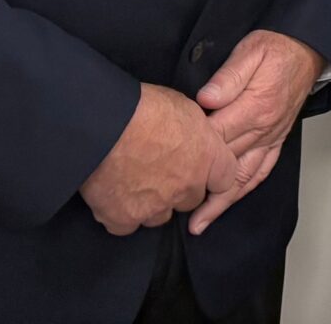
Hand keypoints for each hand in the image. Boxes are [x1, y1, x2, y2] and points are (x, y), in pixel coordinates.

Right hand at [81, 84, 231, 236]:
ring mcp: (155, 208)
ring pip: (159, 215)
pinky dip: (121, 214)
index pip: (225, 180)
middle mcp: (186, 188)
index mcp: (207, 159)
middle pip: (189, 199)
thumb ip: (195, 133)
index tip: (204, 178)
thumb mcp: (184, 108)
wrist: (104, 124)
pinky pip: (126, 225)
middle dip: (179, 189)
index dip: (214, 178)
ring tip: (132, 180)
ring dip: (150, 203)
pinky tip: (112, 196)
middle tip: (159, 170)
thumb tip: (192, 140)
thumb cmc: (144, 106)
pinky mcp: (123, 219)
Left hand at [188, 31, 322, 233]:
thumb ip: (228, 76)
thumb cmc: (275, 47)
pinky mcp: (277, 141)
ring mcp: (271, 138)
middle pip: (225, 163)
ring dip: (220, 202)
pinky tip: (228, 203)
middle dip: (198, 186)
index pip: (216, 136)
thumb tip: (205, 99)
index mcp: (254, 107)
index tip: (167, 162)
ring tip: (198, 224)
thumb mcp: (250, 50)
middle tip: (170, 206)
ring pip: (243, 177)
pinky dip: (244, 190)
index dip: (192, 149)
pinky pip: (261, 172)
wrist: (306, 49)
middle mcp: (264, 128)